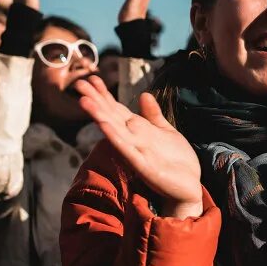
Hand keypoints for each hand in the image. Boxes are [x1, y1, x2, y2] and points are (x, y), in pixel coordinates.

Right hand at [76, 76, 202, 218]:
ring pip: (114, 130)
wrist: (188, 186)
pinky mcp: (143, 165)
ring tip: (84, 101)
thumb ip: (153, 115)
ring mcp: (135, 152)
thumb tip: (143, 95)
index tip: (91, 78)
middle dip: (95, 101)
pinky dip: (115, 136)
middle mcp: (132, 140)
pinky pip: (126, 149)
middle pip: (110, 117)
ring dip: (99, 116)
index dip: (104, 95)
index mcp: (137, 131)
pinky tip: (105, 124)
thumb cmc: (176, 160)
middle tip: (78, 84)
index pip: (117, 109)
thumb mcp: (166, 131)